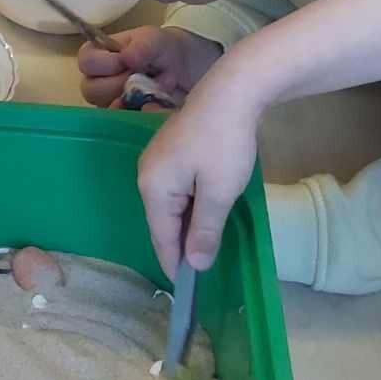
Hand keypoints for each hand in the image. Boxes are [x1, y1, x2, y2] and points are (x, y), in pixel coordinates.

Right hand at [77, 25, 221, 109]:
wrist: (189, 68)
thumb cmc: (163, 49)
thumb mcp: (155, 39)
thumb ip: (141, 46)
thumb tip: (127, 57)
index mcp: (99, 56)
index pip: (86, 62)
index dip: (105, 63)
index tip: (126, 60)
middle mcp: (100, 82)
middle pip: (91, 90)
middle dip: (120, 83)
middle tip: (144, 75)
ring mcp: (112, 103)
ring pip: (108, 108)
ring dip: (134, 98)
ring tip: (156, 87)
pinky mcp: (128, 119)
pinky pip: (128, 123)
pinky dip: (145, 112)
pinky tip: (158, 102)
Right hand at [135, 65, 263, 271]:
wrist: (233, 90)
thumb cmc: (224, 144)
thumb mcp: (218, 194)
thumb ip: (204, 231)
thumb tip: (194, 265)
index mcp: (152, 187)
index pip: (161, 236)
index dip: (175, 263)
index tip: (188, 289)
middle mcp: (147, 173)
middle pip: (163, 220)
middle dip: (181, 243)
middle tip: (204, 268)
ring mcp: (158, 158)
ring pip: (171, 204)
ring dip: (189, 223)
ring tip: (208, 242)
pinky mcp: (172, 149)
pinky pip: (177, 187)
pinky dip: (191, 203)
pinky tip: (207, 208)